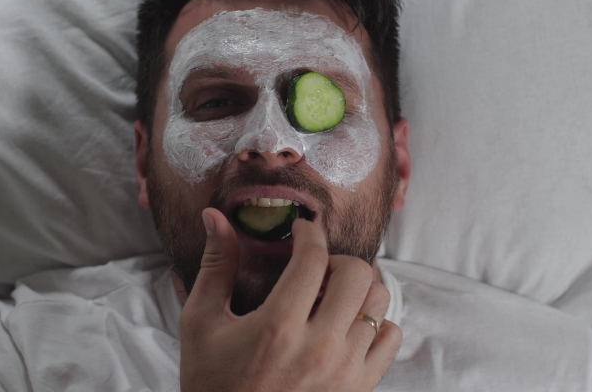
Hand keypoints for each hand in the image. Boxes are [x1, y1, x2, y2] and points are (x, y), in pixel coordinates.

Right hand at [178, 208, 401, 391]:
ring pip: (379, 302)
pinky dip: (375, 323)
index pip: (314, 258)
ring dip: (357, 289)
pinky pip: (390, 338)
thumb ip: (215, 266)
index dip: (309, 233)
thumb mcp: (201, 323)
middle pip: (358, 274)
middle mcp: (319, 347)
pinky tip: (346, 325)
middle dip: (336, 260)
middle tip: (316, 268)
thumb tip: (215, 217)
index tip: (301, 232)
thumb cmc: (213, 384)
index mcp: (278, 326)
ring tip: (330, 296)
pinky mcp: (360, 388)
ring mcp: (345, 370)